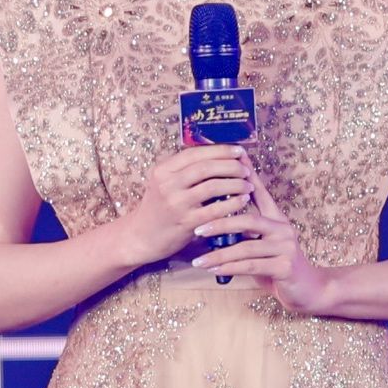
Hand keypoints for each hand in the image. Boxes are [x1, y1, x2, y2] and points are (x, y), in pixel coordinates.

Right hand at [118, 140, 261, 266]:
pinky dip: (232, 204)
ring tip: (248, 185)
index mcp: (163, 169)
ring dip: (235, 184)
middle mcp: (168, 184)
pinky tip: (242, 201)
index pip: (196, 153)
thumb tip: (218, 155)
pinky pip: (215, 210)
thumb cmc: (158, 208)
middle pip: (206, 167)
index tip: (238, 150)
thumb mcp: (163, 183)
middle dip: (231, 166)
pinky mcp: (185, 222)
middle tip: (246, 169)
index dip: (221, 150)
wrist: (140, 237)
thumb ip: (184, 170)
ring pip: (213, 186)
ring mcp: (176, 203)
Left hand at [201, 176, 338, 311]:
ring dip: (219, 254)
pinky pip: (251, 266)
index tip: (231, 158)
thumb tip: (213, 222)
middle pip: (248, 219)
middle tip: (197, 229)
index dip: (246, 174)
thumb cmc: (277, 265)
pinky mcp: (285, 266)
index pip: (259, 192)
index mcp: (276, 219)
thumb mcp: (260, 245)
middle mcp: (282, 228)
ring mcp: (285, 247)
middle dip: (219, 224)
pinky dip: (229, 268)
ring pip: (246, 247)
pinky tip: (214, 270)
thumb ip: (244, 232)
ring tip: (199, 261)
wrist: (307, 289)